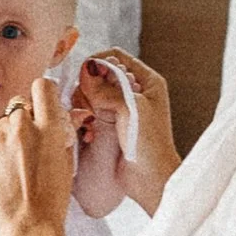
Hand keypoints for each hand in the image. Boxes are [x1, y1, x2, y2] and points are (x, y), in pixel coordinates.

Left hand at [0, 79, 83, 235]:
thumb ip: (63, 132)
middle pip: (21, 102)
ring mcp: (1, 138)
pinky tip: (5, 164)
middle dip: (27, 115)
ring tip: (19, 157)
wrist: (29, 225)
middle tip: (32, 137)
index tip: (44, 103)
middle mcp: (24, 127)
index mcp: (50, 128)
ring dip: (11, 131)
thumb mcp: (67, 161)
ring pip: (5, 120)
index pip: (43, 86)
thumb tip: (61, 115)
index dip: (44, 93)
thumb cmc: (53, 198)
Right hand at [78, 50, 180, 209]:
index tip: (85, 76)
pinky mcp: (110, 125)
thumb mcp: (131, 107)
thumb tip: (86, 69)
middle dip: (89, 88)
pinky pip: (90, 112)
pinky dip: (86, 120)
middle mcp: (134, 92)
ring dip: (86, 106)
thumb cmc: (149, 143)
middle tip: (91, 106)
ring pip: (91, 94)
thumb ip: (107, 86)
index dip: (98, 62)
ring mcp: (121, 109)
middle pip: (100, 75)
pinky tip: (89, 133)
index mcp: (147, 81)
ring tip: (90, 122)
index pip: (116, 56)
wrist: (150, 179)